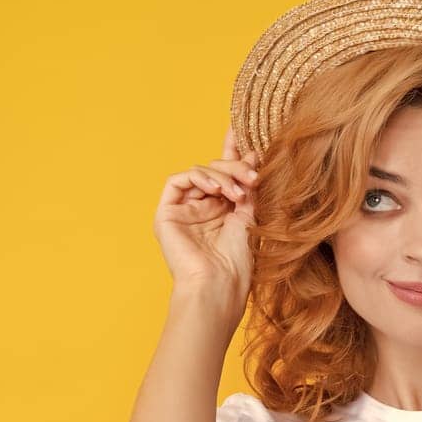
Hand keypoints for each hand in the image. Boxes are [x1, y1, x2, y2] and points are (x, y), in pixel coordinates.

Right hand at [154, 124, 260, 307]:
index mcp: (222, 212)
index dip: (233, 153)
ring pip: (199, 173)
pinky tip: (216, 188)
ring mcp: (184, 211)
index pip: (226, 175)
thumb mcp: (250, 217)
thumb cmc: (238, 264)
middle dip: (235, 168)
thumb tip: (252, 156)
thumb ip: (248, 188)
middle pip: (215, 171)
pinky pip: (178, 181)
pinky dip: (198, 177)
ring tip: (238, 192)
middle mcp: (202, 209)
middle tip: (254, 176)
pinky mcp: (167, 214)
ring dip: (222, 175)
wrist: (218, 287)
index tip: (243, 134)